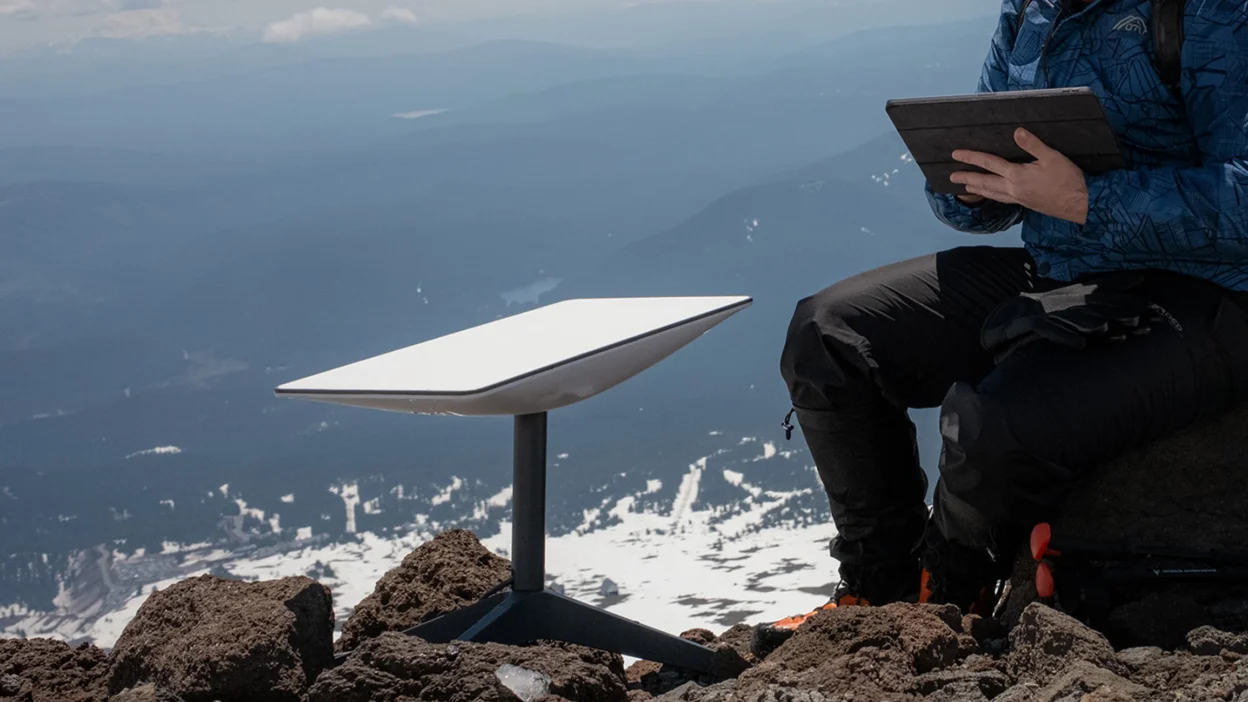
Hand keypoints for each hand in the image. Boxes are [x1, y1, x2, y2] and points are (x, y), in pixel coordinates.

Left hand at [949, 128, 1088, 223]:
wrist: (1080, 204)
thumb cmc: (1068, 180)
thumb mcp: (1052, 157)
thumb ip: (1033, 145)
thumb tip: (1017, 132)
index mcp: (1017, 176)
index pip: (989, 164)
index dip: (971, 157)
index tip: (956, 154)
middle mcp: (1013, 189)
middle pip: (984, 182)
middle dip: (967, 178)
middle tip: (951, 176)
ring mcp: (1018, 198)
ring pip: (991, 193)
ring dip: (977, 189)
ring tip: (966, 187)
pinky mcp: (1025, 203)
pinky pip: (1001, 199)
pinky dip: (991, 196)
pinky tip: (992, 195)